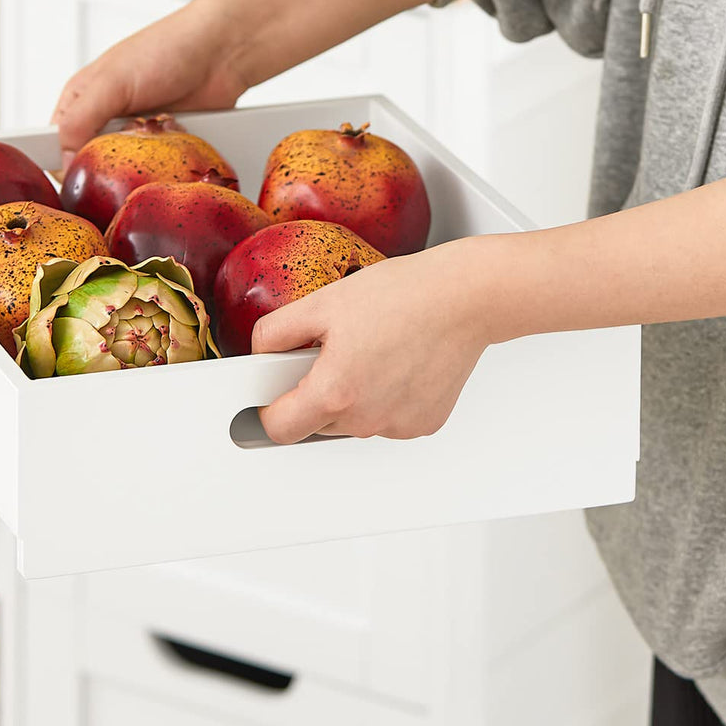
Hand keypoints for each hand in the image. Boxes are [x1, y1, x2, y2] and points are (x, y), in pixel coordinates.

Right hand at [52, 0, 248, 168]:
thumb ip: (80, 120)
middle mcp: (105, 120)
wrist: (223, 52)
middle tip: (124, 159)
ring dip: (141, 167)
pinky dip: (165, 166)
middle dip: (109, 169)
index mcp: (80, 101)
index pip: (55, 148)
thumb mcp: (112, 82)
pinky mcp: (164, 146)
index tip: (80, 180)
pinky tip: (174, 149)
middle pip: (93, 167)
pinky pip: (157, 171)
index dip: (65, 168)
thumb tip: (65, 159)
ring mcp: (136, 135)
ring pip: (126, 174)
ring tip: (154, 144)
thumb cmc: (166, 50)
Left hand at [252, 239, 495, 443]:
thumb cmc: (402, 296)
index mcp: (335, 393)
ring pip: (353, 422)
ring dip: (350, 397)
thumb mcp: (321, 303)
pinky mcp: (423, 424)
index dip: (269, 410)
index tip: (270, 394)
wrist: (465, 297)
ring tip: (368, 350)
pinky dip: (384, 398)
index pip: (280, 429)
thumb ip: (276, 333)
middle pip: (317, 424)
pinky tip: (395, 363)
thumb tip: (260, 353)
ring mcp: (398, 425)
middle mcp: (367, 419)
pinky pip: (387, 419)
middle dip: (314, 393)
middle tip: (329, 352)